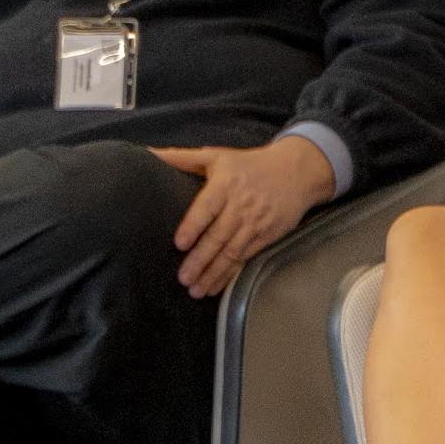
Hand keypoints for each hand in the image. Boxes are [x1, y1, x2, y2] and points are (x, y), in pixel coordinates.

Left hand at [149, 133, 337, 297]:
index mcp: (226, 184)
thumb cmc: (250, 164)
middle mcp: (241, 206)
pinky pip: (245, 259)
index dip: (194, 225)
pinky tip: (216, 286)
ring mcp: (256, 223)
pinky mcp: (267, 236)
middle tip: (183, 278)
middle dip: (201, 259)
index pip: (207, 207)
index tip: (180, 243)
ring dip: (214, 273)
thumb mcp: (217, 156)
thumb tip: (147, 153)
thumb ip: (181, 158)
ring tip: (196, 289)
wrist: (297, 172)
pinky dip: (230, 274)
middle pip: (218, 236)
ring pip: (232, 252)